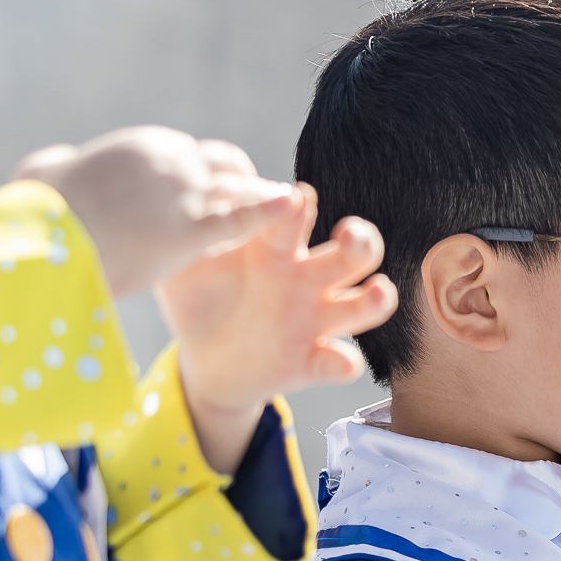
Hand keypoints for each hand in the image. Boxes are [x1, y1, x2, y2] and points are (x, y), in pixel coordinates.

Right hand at [14, 126, 295, 297]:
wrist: (36, 234)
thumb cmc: (31, 211)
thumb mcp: (43, 176)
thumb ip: (59, 165)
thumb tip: (54, 162)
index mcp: (139, 150)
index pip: (192, 159)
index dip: (208, 178)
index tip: (216, 193)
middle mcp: (169, 162)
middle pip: (226, 167)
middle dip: (246, 184)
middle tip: (264, 204)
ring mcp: (183, 193)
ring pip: (240, 190)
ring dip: (264, 200)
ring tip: (294, 212)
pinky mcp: (190, 229)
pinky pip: (242, 218)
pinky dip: (270, 212)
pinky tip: (293, 207)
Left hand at [159, 184, 395, 472]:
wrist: (201, 359)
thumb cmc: (198, 300)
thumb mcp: (185, 268)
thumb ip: (189, 241)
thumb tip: (183, 204)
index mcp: (277, 251)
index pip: (297, 220)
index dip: (299, 207)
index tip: (296, 198)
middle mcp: (307, 282)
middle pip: (353, 254)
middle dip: (361, 240)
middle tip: (348, 236)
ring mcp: (315, 322)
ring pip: (364, 304)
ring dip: (377, 297)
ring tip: (377, 292)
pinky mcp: (312, 363)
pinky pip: (340, 362)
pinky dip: (344, 362)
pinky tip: (339, 359)